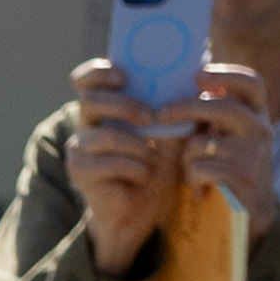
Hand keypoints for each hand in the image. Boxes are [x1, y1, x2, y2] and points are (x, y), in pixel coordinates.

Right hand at [58, 63, 181, 268]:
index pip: (86, 80)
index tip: (124, 76)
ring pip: (104, 135)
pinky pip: (109, 162)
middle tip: (150, 118)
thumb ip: (175, 107)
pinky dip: (135, 168)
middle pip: (91, 101)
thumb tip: (201, 71)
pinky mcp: (79, 171)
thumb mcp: (171, 132)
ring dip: (137, 146)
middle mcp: (86, 125)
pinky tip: (142, 176)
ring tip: (153, 158)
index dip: (99, 72)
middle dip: (124, 106)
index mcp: (105, 109)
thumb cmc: (158, 166)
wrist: (143, 209)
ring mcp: (79, 148)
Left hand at [175, 59, 279, 240]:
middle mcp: (261, 130)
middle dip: (188, 108)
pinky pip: (203, 168)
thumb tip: (177, 83)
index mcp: (256, 115)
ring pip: (204, 143)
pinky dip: (192, 177)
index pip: (252, 83)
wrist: (247, 214)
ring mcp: (255, 154)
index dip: (226, 74)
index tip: (197, 75)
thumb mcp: (221, 135)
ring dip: (186, 156)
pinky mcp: (244, 179)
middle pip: (224, 108)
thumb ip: (208, 113)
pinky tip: (199, 187)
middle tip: (161, 113)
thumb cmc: (224, 167)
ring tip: (190, 169)